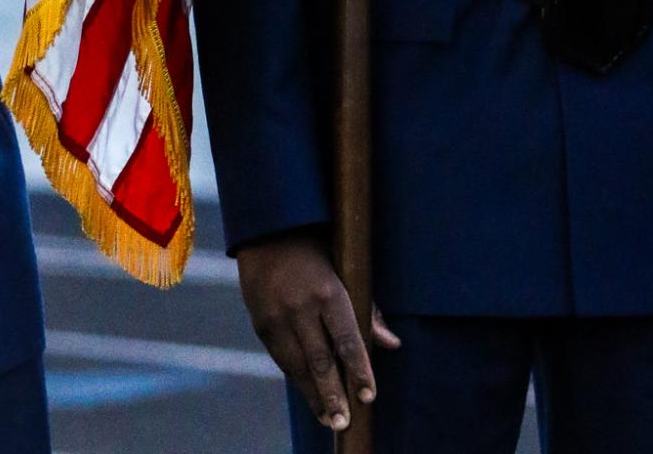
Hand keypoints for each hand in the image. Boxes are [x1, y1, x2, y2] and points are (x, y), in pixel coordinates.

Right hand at [235, 229, 399, 431]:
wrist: (268, 228)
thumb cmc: (320, 244)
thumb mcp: (347, 267)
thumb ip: (367, 307)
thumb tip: (391, 344)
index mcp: (327, 290)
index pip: (347, 340)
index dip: (359, 371)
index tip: (369, 396)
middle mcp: (300, 308)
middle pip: (320, 361)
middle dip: (334, 395)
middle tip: (344, 423)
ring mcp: (277, 318)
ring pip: (298, 367)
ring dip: (314, 397)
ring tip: (329, 421)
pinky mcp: (261, 325)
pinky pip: (282, 360)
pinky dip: (298, 380)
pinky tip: (310, 396)